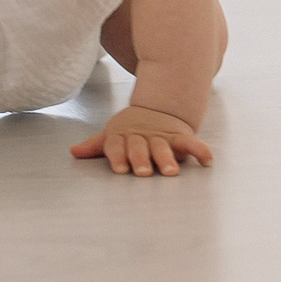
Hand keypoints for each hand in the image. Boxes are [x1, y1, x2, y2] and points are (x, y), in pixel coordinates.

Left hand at [70, 104, 211, 177]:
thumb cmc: (130, 131)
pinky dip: (199, 150)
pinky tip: (206, 161)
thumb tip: (73, 152)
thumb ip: (96, 146)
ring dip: (167, 158)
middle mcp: (141, 136)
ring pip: (163, 147)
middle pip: (140, 147)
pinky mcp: (179, 136)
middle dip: (142, 159)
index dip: (119, 157)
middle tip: (144, 173)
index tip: (121, 170)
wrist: (157, 108)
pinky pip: (190, 142)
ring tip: (171, 172)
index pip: (118, 146)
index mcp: (122, 136)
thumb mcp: (112, 135)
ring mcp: (161, 136)